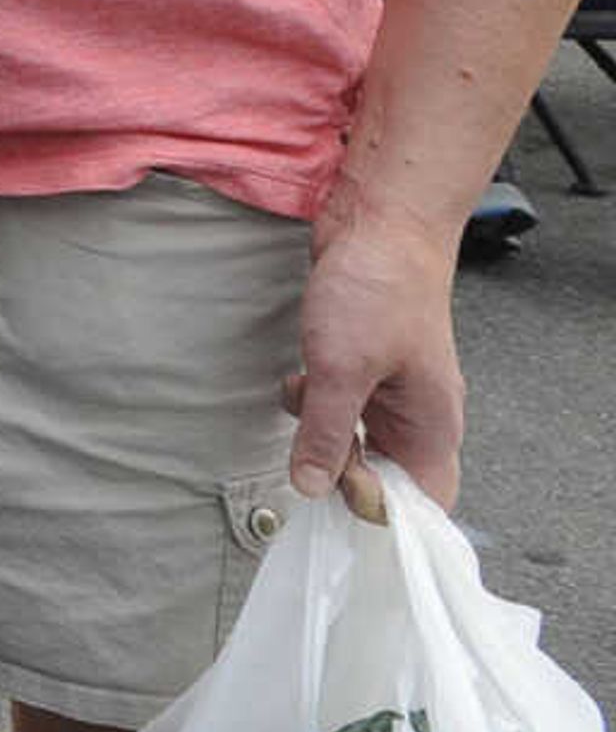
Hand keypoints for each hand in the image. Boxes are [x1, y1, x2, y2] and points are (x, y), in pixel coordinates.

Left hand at [284, 198, 465, 505]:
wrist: (381, 221)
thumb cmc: (378, 289)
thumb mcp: (342, 369)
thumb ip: (326, 434)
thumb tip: (311, 488)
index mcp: (433, 426)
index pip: (425, 502)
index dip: (382, 510)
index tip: (339, 486)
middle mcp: (419, 415)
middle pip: (384, 476)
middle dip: (342, 468)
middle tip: (313, 443)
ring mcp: (394, 390)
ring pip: (356, 439)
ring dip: (322, 431)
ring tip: (306, 397)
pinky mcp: (366, 366)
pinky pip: (339, 404)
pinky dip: (314, 401)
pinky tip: (298, 378)